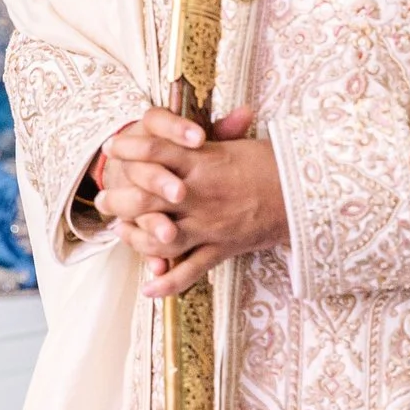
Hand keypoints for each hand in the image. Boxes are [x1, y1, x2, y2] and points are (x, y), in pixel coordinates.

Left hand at [95, 106, 285, 299]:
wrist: (306, 192)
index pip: (155, 151)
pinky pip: (191, 270)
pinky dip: (168, 281)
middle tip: (102, 197)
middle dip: (118, 198)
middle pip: (146, 197)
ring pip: (160, 237)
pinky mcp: (222, 248)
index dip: (129, 147)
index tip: (113, 146)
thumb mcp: (238, 144)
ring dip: (134, 236)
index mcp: (205, 162)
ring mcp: (210, 226)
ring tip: (119, 231)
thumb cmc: (274, 163)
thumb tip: (184, 123)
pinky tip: (149, 286)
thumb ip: (209, 136)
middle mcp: (201, 195)